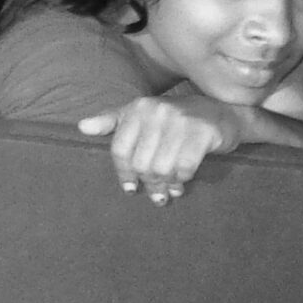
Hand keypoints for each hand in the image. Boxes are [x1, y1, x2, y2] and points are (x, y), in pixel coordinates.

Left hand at [78, 95, 242, 205]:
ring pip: (162, 167)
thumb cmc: (175, 119)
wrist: (221, 112)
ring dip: (165, 185)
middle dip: (148, 183)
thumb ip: (111, 121)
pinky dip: (182, 179)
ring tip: (169, 191)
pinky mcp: (203, 132)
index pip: (120, 149)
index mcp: (138, 108)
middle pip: (141, 162)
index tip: (130, 188)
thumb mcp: (141, 115)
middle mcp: (156, 111)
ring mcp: (181, 120)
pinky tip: (182, 182)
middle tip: (156, 194)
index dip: (123, 173)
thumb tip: (81, 127)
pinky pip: (184, 167)